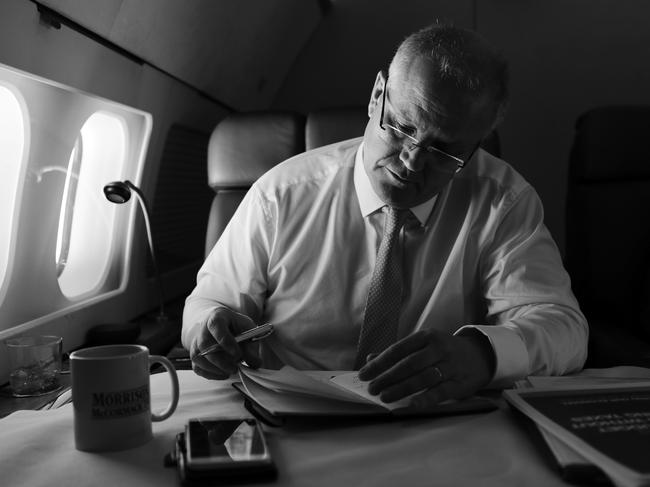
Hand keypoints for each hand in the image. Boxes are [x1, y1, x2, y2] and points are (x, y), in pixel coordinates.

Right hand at [189, 307, 260, 379]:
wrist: (224, 325)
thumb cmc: (235, 326)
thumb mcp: (247, 329)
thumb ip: (251, 345)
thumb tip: (255, 363)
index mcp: (217, 317)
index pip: (216, 326)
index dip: (226, 341)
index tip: (237, 354)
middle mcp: (203, 328)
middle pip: (205, 345)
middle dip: (221, 361)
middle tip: (235, 368)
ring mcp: (196, 342)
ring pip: (198, 357)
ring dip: (215, 368)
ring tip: (230, 370)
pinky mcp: (195, 355)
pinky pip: (197, 367)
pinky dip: (210, 374)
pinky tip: (223, 374)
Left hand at [358, 329, 494, 409]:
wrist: (481, 355)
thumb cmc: (443, 351)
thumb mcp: (423, 345)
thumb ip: (398, 353)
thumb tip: (370, 359)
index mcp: (426, 336)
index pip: (398, 350)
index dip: (379, 363)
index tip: (364, 374)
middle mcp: (438, 348)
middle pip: (409, 364)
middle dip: (387, 377)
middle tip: (372, 388)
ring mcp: (450, 365)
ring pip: (423, 377)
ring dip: (402, 388)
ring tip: (385, 397)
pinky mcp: (461, 383)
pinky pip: (441, 391)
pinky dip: (425, 398)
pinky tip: (411, 405)